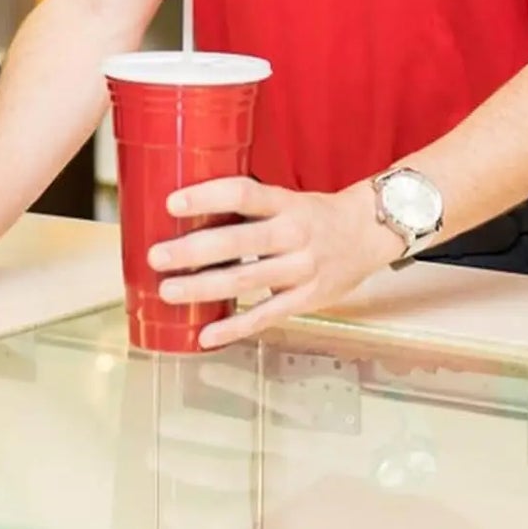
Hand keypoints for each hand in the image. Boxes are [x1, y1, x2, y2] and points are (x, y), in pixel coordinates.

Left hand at [147, 179, 400, 350]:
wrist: (370, 235)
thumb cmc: (318, 215)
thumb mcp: (289, 200)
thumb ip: (250, 208)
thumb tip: (190, 212)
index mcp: (287, 203)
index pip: (244, 193)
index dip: (208, 197)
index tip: (172, 202)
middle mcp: (294, 234)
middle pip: (239, 241)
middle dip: (194, 249)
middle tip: (157, 254)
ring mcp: (301, 269)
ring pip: (246, 280)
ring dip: (203, 287)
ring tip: (167, 290)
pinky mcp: (306, 299)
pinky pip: (265, 316)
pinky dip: (234, 327)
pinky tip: (204, 334)